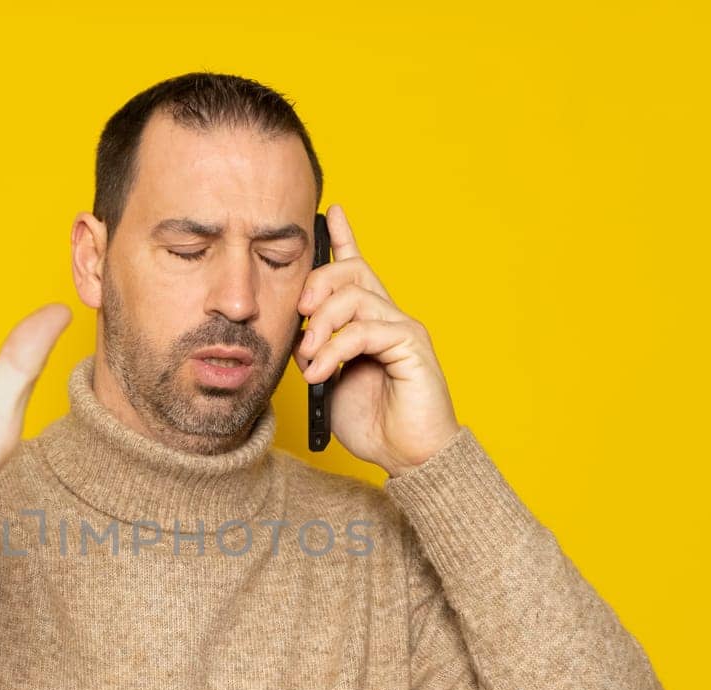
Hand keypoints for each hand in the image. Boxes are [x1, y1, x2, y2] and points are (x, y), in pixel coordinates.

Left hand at [295, 204, 460, 474]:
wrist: (406, 455)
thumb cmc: (372, 423)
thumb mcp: (329, 382)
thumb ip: (316, 352)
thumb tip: (299, 336)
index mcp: (369, 322)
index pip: (358, 269)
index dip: (345, 239)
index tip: (330, 212)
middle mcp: (389, 317)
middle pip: (351, 272)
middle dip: (317, 285)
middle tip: (299, 315)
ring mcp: (403, 328)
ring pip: (354, 298)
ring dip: (320, 328)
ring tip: (310, 360)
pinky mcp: (411, 345)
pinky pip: (366, 330)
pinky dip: (336, 349)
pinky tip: (323, 371)